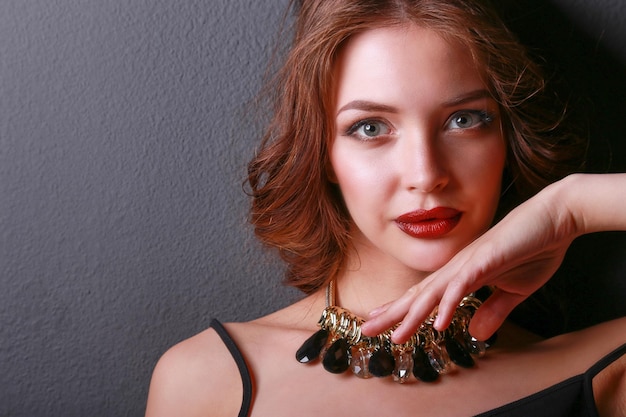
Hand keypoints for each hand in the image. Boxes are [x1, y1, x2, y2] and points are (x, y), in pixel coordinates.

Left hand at [361, 178, 579, 341]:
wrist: (555, 217)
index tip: (381, 322)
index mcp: (461, 273)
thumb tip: (476, 334)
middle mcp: (458, 268)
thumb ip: (493, 309)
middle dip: (392, 314)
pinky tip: (440, 323)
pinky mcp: (486, 260)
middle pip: (419, 295)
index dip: (402, 310)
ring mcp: (469, 263)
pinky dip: (450, 304)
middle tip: (366, 329)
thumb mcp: (513, 290)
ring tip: (394, 335)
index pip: (425, 295)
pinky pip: (463, 286)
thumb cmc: (534, 248)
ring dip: (413, 315)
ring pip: (434, 293)